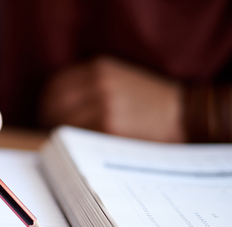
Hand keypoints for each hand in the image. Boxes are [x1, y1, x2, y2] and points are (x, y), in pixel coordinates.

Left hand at [40, 56, 184, 142]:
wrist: (184, 115)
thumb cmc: (151, 102)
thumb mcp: (119, 79)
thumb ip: (89, 86)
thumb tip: (54, 108)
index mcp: (99, 68)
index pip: (54, 86)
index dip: (47, 104)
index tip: (47, 117)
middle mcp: (98, 83)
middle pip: (53, 105)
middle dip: (49, 122)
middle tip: (53, 136)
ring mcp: (103, 106)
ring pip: (63, 124)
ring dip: (61, 137)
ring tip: (67, 146)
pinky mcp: (109, 128)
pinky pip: (79, 138)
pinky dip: (75, 146)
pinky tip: (81, 152)